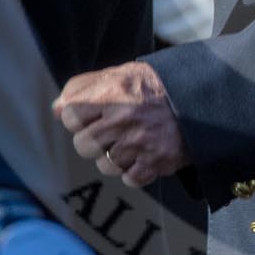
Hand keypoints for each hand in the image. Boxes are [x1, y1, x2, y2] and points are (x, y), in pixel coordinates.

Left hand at [54, 61, 187, 188]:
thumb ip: (84, 87)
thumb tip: (57, 108)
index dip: (77, 118)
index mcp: (111, 93)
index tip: (90, 116)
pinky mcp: (155, 162)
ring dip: (114, 158)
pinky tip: (144, 155)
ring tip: (130, 143)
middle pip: (83, 145)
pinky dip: (135, 171)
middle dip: (94, 141)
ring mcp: (139, 143)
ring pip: (104, 166)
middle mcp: (123, 119)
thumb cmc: (153, 87)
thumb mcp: (119, 74)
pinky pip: (129, 179)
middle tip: (111, 131)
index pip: (70, 116)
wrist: (198, 100)